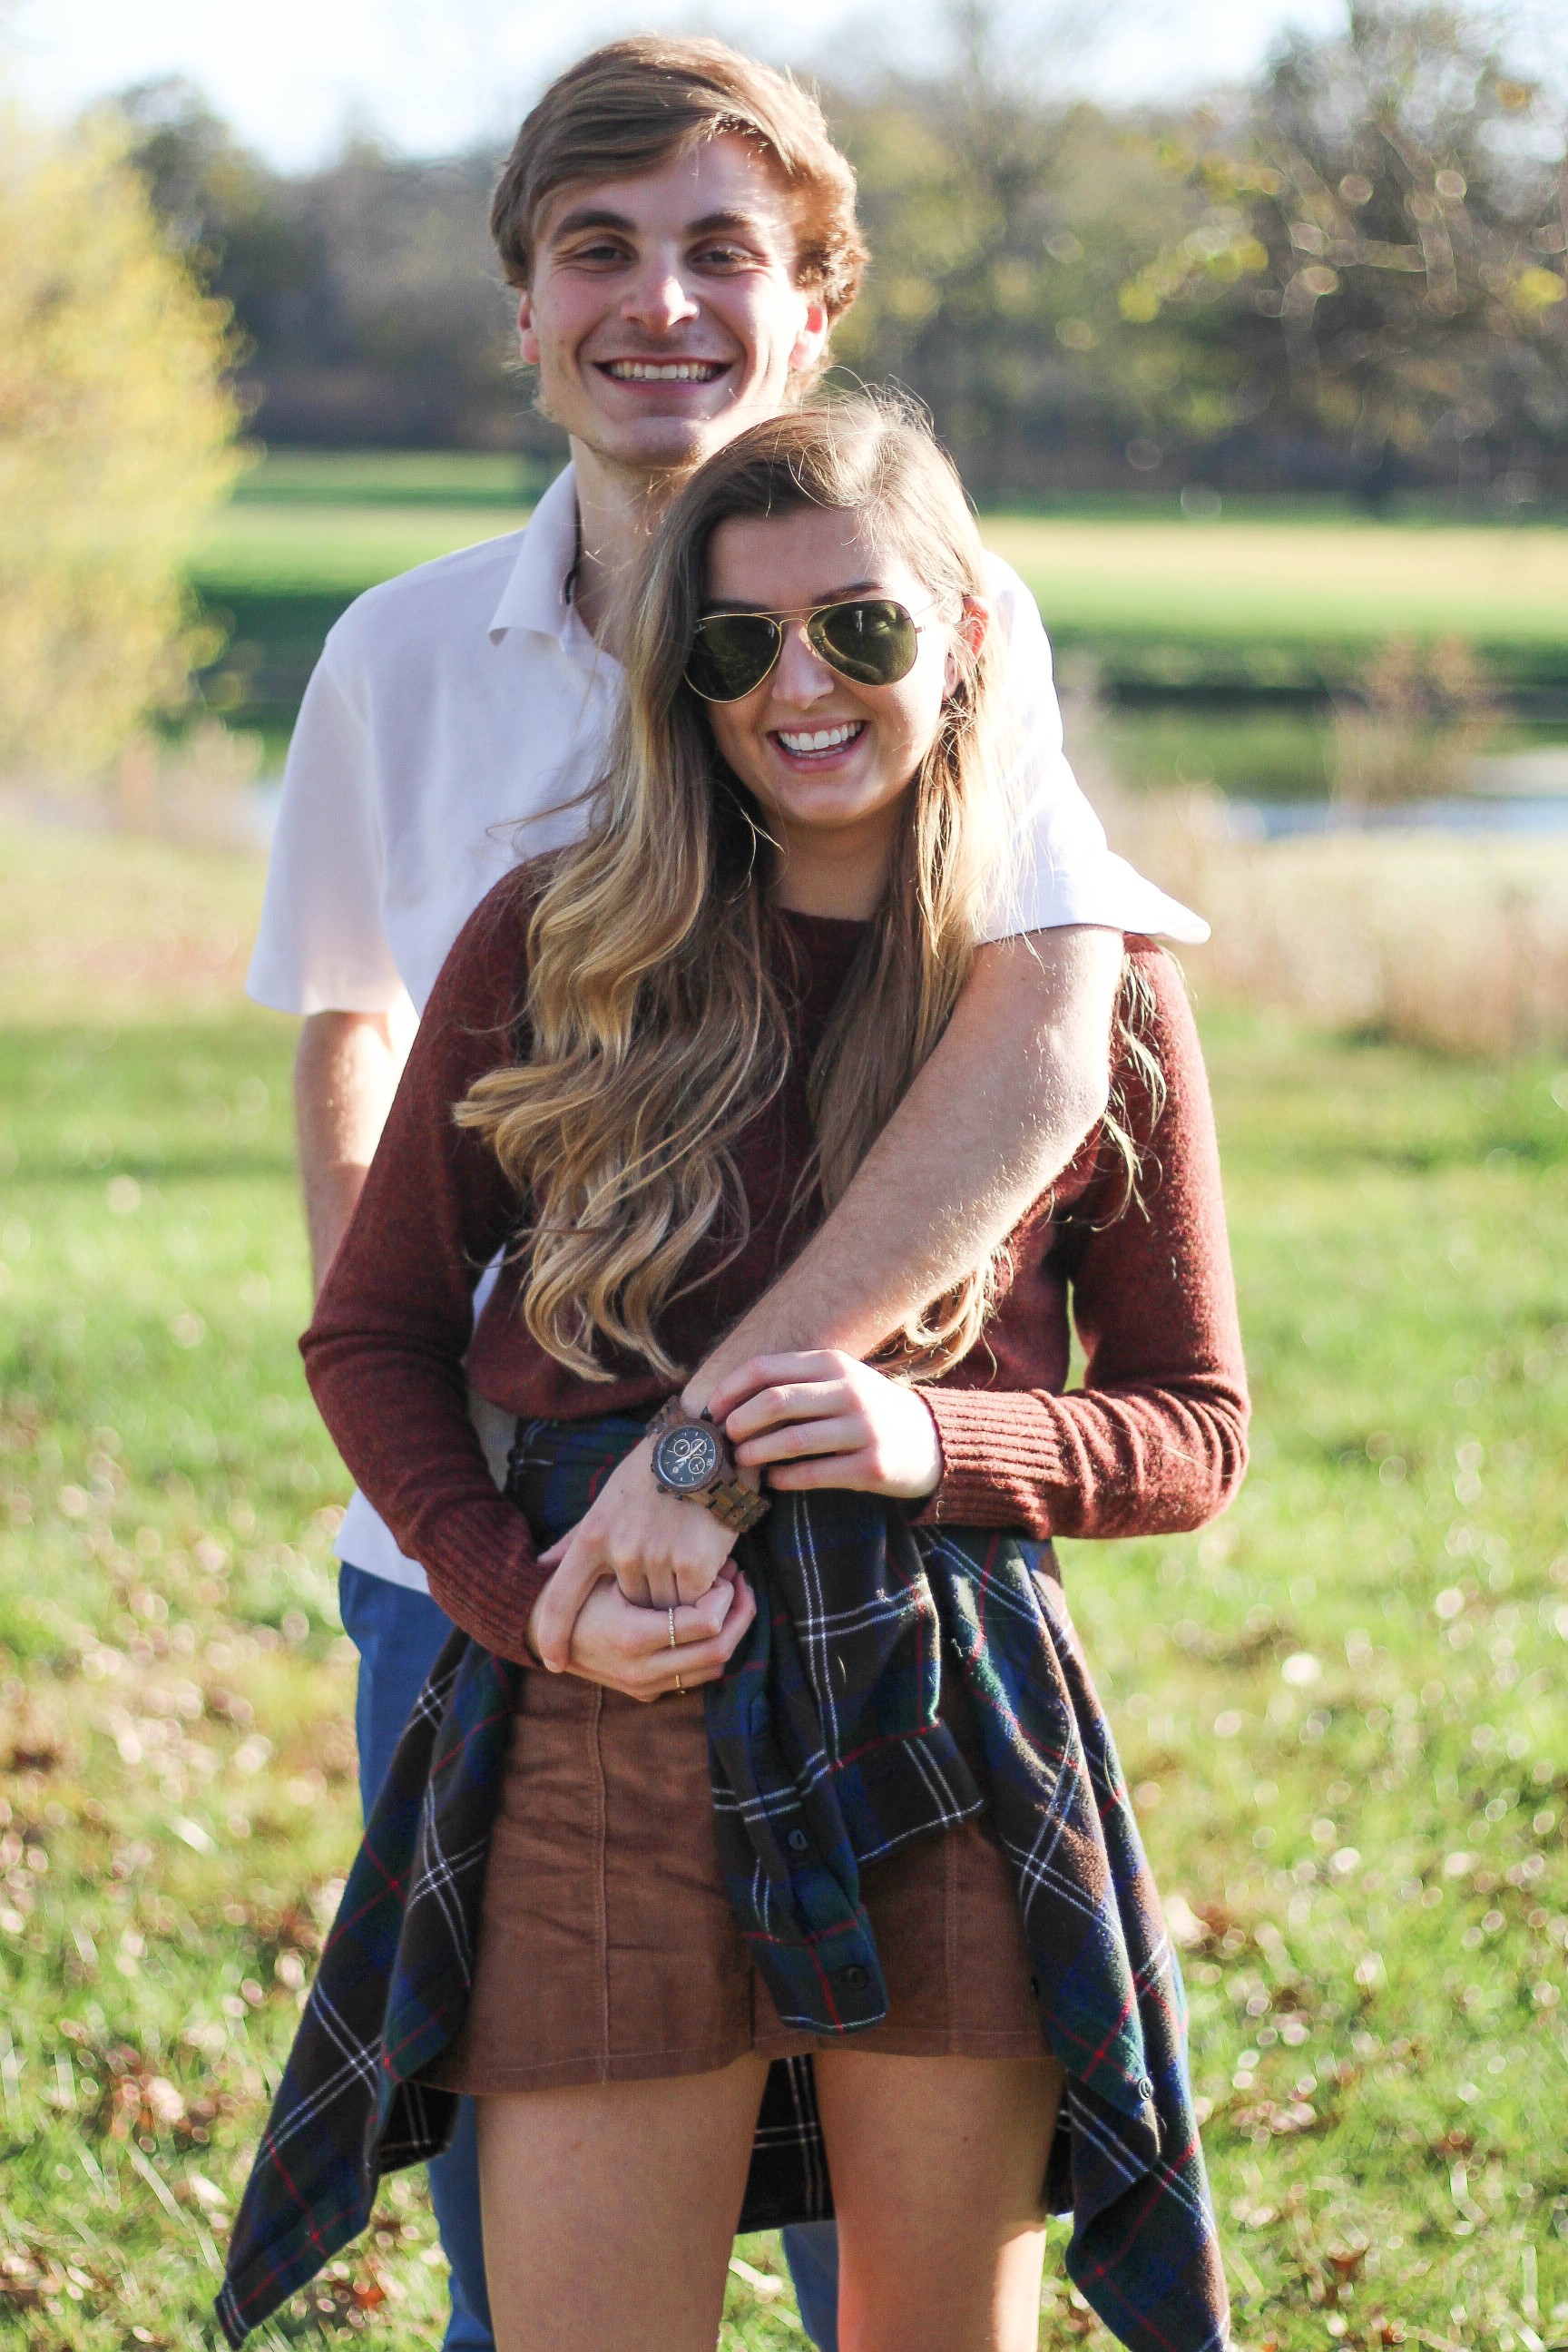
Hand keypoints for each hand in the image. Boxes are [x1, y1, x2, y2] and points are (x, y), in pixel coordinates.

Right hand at [527, 1559, 754, 1702]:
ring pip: (714, 1668)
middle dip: (740, 1614)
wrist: (541, 1628)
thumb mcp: (608, 1567)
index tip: (724, 1571)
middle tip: (741, 1581)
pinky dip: (713, 1648)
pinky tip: (712, 1617)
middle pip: (718, 1651)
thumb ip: (657, 1564)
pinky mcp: (647, 1694)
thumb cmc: (578, 1585)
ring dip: (731, 1632)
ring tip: (730, 1595)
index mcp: (631, 1636)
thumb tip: (712, 1558)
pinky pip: (696, 1677)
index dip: (724, 1595)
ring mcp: (644, 1687)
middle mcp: (640, 1670)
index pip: (705, 1624)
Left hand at [529, 1435, 740, 1667]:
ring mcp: (657, 1558)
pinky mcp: (694, 1564)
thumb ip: (574, 1539)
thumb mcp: (606, 1501)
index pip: (562, 1597)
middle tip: (664, 1564)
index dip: (553, 1634)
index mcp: (593, 1535)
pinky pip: (694, 1600)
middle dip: (645, 1595)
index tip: (551, 1662)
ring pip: (664, 1607)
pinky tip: (707, 1558)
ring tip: (687, 1554)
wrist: (705, 1444)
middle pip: (628, 1605)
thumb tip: (540, 1565)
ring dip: (676, 1592)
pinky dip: (703, 1587)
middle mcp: (621, 1551)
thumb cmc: (651, 1473)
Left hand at [713, 1350, 943, 1499]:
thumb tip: (732, 1399)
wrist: (931, 1440)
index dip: (731, 1389)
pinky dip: (785, 1478)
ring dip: (756, 1453)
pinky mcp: (872, 1466)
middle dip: (739, 1422)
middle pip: (774, 1401)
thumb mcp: (840, 1381)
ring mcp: (863, 1429)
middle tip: (725, 1438)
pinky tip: (774, 1480)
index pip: (766, 1368)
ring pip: (792, 1440)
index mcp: (834, 1364)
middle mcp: (849, 1392)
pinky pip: (814, 1473)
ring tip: (741, 1461)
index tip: (713, 1410)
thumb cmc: (869, 1410)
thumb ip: (796, 1382)